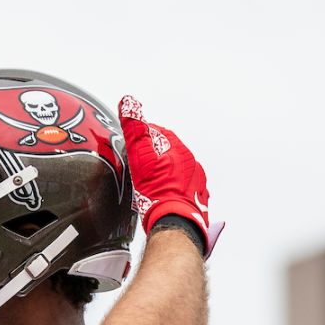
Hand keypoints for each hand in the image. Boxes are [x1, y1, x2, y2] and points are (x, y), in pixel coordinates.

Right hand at [119, 96, 223, 256]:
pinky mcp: (196, 201)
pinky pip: (182, 190)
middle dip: (155, 156)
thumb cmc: (156, 192)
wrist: (173, 222)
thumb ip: (134, 129)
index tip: (133, 144)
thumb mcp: (139, 157)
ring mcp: (196, 184)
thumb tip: (129, 102)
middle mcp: (192, 165)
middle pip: (169, 153)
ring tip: (149, 183)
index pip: (160, 134)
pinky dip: (172, 190)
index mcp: (180, 150)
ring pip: (177, 172)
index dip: (144, 137)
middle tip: (139, 165)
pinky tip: (161, 197)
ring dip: (165, 173)